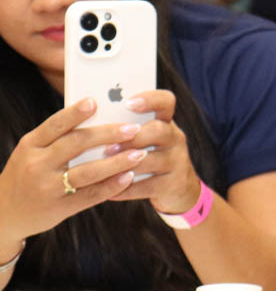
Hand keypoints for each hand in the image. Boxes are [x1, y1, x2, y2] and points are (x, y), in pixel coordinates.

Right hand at [0, 97, 141, 246]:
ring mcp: (48, 187)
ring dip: (117, 162)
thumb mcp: (31, 153)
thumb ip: (56, 140)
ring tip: (139, 153)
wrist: (6, 213)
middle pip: (76, 144)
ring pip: (88, 171)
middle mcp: (37, 164)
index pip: (55, 125)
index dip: (75, 113)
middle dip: (108, 135)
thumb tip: (97, 120)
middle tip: (133, 129)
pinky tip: (129, 177)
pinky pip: (91, 195)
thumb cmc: (27, 174)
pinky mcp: (60, 207)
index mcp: (30, 145)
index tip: (95, 101)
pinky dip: (112, 185)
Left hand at [107, 89, 202, 214]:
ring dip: (125, 164)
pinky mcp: (174, 184)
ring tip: (103, 168)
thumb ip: (122, 128)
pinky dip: (127, 189)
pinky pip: (149, 186)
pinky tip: (109, 191)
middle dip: (131, 137)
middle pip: (159, 130)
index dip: (149, 99)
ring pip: (152, 160)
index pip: (165, 101)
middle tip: (107, 146)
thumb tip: (82, 120)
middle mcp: (175, 139)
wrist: (178, 189)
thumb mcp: (143, 138)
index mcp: (165, 122)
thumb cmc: (147, 156)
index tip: (127, 103)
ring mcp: (178, 162)